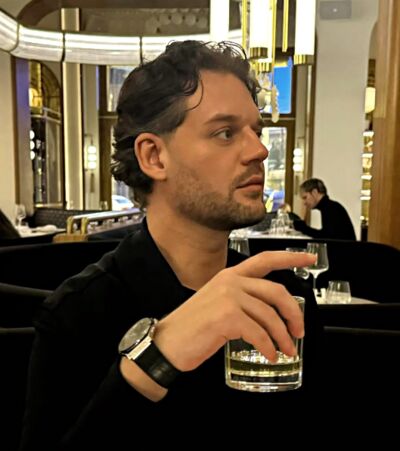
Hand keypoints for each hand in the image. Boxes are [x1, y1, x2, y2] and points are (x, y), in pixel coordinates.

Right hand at [154, 251, 315, 371]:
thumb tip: (271, 315)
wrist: (167, 343)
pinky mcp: (227, 317)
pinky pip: (259, 333)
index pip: (265, 259)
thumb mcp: (218, 303)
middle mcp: (231, 282)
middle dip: (294, 313)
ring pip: (270, 316)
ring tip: (285, 350)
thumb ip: (242, 301)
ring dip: (283, 337)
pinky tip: (269, 354)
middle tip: (298, 331)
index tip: (310, 258)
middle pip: (277, 291)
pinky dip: (268, 347)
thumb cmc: (192, 327)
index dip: (291, 257)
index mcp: (229, 275)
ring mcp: (228, 298)